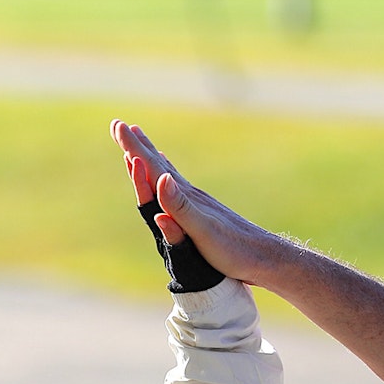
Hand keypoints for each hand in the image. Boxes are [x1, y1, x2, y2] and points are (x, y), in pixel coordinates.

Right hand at [110, 118, 279, 284]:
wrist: (266, 258)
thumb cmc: (234, 249)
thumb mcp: (204, 230)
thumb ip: (181, 206)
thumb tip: (162, 178)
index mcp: (186, 198)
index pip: (154, 167)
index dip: (134, 148)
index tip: (118, 125)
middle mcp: (190, 195)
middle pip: (158, 164)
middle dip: (137, 145)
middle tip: (119, 125)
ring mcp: (197, 203)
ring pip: (166, 173)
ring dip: (150, 156)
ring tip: (139, 142)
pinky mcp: (203, 213)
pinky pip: (177, 188)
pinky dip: (166, 176)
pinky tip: (168, 177)